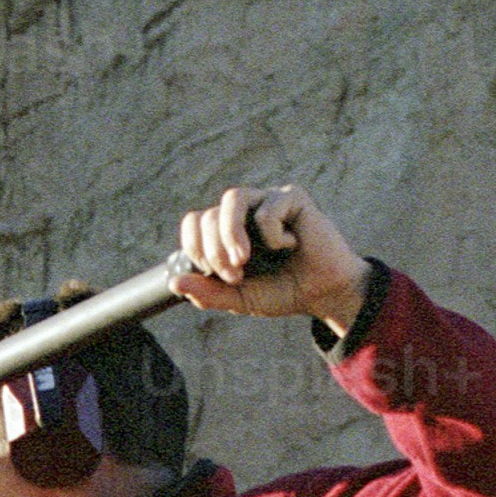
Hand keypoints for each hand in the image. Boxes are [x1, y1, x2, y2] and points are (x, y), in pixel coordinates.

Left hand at [170, 182, 370, 329]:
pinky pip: (267, 210)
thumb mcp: (238, 299)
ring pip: (233, 198)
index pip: (195, 222)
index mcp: (226, 232)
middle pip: (209, 215)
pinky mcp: (292, 197)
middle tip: (235, 276)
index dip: (194, 247)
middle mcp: (244, 212)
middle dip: (214, 251)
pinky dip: (273, 236)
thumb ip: (207, 293)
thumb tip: (175, 282)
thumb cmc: (280, 291)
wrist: (320, 293)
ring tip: (243, 260)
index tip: (210, 274)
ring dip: (231, 234)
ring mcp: (267, 200)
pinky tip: (290, 245)